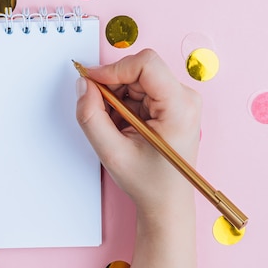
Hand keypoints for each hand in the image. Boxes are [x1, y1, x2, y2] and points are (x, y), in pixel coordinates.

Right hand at [75, 48, 200, 214]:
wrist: (166, 202)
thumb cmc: (148, 182)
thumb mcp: (112, 152)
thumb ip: (91, 116)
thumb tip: (83, 85)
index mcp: (180, 107)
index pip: (146, 64)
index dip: (113, 69)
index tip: (91, 82)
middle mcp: (185, 98)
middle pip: (139, 69)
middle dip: (112, 86)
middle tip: (99, 111)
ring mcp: (179, 99)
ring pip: (136, 77)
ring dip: (116, 96)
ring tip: (113, 125)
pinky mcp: (170, 103)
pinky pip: (138, 88)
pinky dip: (122, 102)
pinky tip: (121, 125)